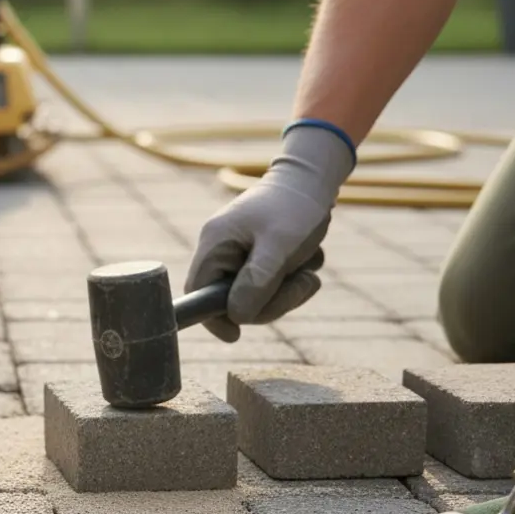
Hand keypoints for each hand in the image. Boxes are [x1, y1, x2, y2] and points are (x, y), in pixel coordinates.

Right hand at [184, 123, 353, 341]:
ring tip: (310, 268)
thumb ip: (257, 281)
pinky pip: (272, 284)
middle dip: (272, 301)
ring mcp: (240, 253)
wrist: (316, 177)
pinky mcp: (259, 255)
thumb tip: (237, 316)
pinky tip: (308, 258)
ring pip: (258, 296)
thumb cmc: (296, 206)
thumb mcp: (280, 246)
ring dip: (289, 290)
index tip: (236, 336)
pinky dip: (293, 278)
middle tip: (304, 283)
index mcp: (215, 244)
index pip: (198, 293)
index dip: (213, 319)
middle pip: (233, 301)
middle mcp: (222, 250)